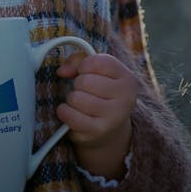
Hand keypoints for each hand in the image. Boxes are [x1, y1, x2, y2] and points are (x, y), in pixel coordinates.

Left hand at [55, 51, 135, 178]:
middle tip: (84, 92)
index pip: (97, 62)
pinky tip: (70, 112)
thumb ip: (78, 61)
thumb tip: (63, 71)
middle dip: (77, 85)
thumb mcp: (95, 71)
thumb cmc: (99, 94)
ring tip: (79, 103)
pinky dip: (64, 112)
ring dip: (71, 99)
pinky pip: (71, 116)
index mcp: (128, 79)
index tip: (85, 73)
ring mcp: (114, 117)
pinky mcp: (99, 131)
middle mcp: (126, 98)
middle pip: (85, 81)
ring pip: (76, 98)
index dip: (83, 66)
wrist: (109, 129)